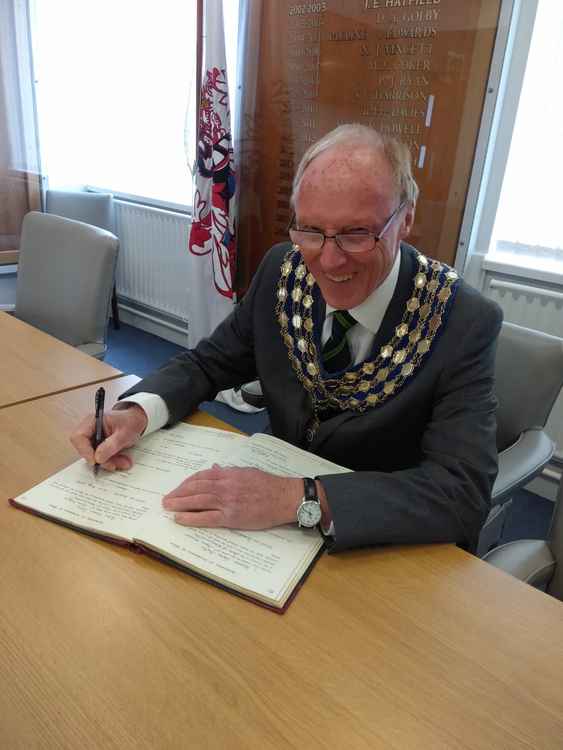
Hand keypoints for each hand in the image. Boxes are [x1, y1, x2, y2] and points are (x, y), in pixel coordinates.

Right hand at [70, 404, 147, 470]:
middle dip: (100, 459)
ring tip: (123, 462)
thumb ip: (111, 445)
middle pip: (85, 449)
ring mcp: (94, 439)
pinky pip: (101, 458)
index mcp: (93, 421)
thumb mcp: (124, 433)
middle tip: (114, 464)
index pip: (78, 436)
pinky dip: (111, 461)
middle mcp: (90, 430)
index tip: (95, 460)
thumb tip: (98, 458)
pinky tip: (122, 460)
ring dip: (108, 462)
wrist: (137, 421)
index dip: (84, 450)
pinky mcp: (100, 447)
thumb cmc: (130, 421)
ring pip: (94, 456)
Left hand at [162, 465, 303, 529]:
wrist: (284, 498)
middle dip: (178, 493)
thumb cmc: (269, 485)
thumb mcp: (248, 472)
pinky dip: (191, 518)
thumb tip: (215, 470)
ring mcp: (227, 502)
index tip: (179, 487)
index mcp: (229, 474)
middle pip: (195, 489)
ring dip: (179, 504)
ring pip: (197, 502)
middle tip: (166, 499)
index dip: (187, 482)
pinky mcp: (231, 517)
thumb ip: (230, 472)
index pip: (201, 477)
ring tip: (168, 507)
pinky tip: (180, 518)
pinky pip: (206, 518)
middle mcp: (225, 486)